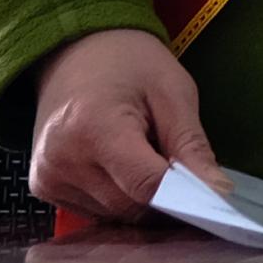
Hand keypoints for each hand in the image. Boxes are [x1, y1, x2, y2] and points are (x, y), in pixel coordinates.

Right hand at [26, 26, 216, 217]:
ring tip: (142, 155)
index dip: (185, 195)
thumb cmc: (129, 63)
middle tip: (174, 161)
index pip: (147, 187)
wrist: (75, 48)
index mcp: (94, 129)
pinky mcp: (44, 186)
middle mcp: (62, 160)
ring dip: (140, 198)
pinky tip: (119, 165)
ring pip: (116, 215)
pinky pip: (96, 211)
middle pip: (132, 207)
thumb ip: (192, 146)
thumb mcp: (173, 92)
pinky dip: (118, 197)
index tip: (210, 192)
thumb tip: (218, 194)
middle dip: (164, 195)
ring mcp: (48, 177)